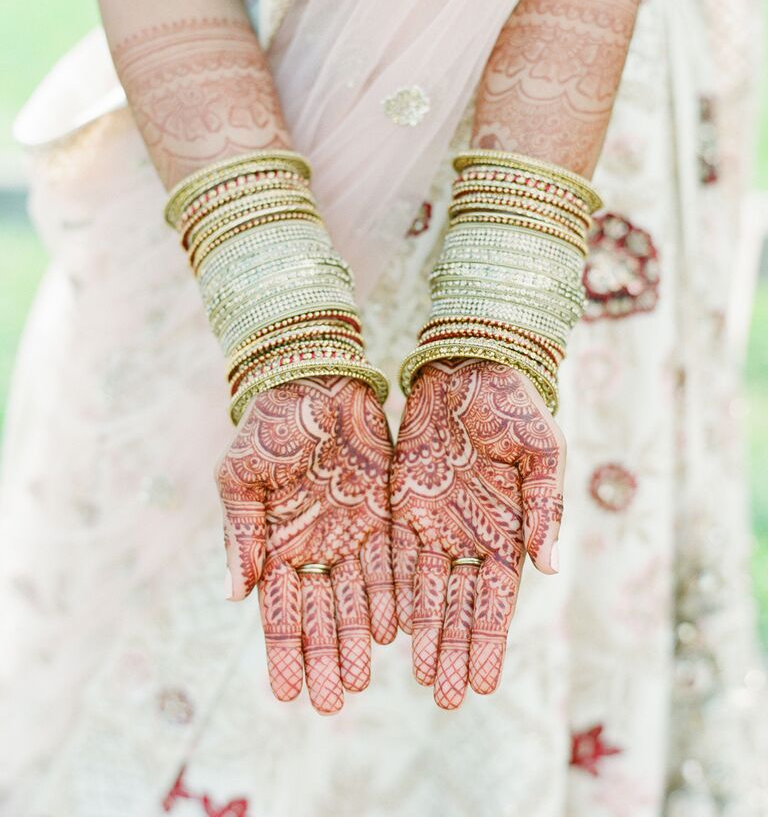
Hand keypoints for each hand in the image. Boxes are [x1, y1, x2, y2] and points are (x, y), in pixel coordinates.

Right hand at [216, 376, 396, 713]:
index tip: (285, 693)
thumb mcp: (240, 477)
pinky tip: (394, 630)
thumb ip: (240, 534)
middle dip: (324, 658)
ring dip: (358, 639)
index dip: (282, 650)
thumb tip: (234, 595)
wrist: (316, 379)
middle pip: (320, 615)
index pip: (278, 609)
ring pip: (356, 598)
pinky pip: (391, 563)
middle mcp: (314, 547)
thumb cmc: (270, 425)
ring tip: (360, 679)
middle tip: (329, 704)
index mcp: (275, 543)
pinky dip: (391, 596)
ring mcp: (351, 533)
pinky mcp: (385, 514)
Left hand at [390, 359, 564, 708]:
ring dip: (420, 634)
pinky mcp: (400, 502)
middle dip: (451, 651)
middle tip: (443, 699)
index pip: (495, 598)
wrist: (468, 362)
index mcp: (507, 528)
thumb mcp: (540, 451)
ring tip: (414, 677)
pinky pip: (391, 555)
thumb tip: (551, 566)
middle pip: (457, 605)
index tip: (482, 684)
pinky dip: (389, 591)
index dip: (487, 640)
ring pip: (422, 590)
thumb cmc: (512, 402)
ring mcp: (433, 521)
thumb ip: (545, 507)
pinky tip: (383, 627)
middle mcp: (468, 534)